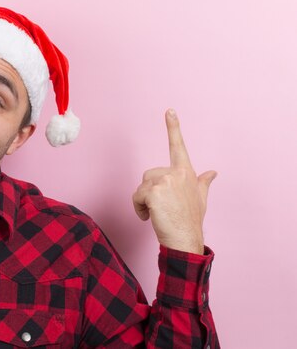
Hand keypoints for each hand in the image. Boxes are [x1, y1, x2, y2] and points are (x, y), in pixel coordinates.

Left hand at [132, 109, 216, 253]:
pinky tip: (149, 217)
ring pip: (141, 186)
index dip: (173, 127)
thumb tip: (213, 172)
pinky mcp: (153, 191)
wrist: (185, 240)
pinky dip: (138, 208)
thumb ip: (203, 183)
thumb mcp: (200, 199)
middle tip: (162, 208)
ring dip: (143, 201)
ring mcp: (165, 181)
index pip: (178, 146)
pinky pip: (136, 196)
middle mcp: (176, 173)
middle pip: (148, 175)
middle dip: (150, 191)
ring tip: (158, 213)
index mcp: (186, 172)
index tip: (169, 110)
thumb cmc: (190, 220)